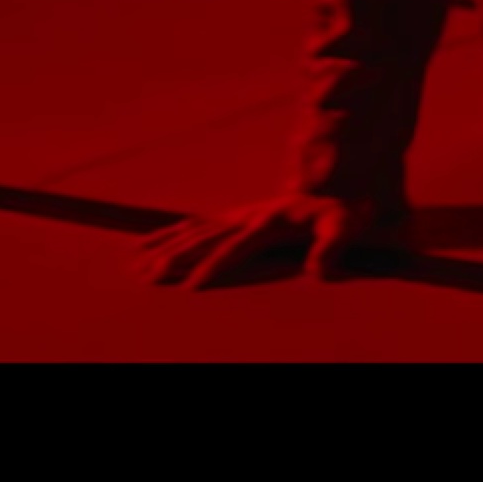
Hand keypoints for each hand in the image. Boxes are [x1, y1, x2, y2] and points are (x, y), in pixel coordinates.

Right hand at [132, 191, 404, 289]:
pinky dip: (171, 232)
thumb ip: (332, 248)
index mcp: (272, 220)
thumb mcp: (345, 228)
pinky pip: (198, 225)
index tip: (191, 285)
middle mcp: (250, 215)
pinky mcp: (236, 216)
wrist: (340, 197)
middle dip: (177, 257)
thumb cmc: (343, 217)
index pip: (237, 248)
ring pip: (196, 231)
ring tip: (137, 263)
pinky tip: (148, 242)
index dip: (214, 266)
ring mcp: (240, 214)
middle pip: (207, 239)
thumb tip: (318, 271)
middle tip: (148, 275)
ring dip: (166, 246)